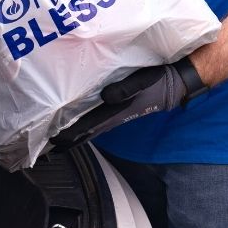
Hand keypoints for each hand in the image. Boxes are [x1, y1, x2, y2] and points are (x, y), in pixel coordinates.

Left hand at [51, 56, 206, 150]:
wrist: (177, 83)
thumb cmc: (159, 80)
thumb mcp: (144, 80)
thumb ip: (125, 89)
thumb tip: (105, 97)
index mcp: (117, 111)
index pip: (89, 127)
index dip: (71, 135)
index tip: (54, 143)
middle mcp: (116, 116)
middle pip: (88, 132)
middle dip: (70, 140)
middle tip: (50, 147)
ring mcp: (119, 113)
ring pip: (93, 127)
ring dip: (77, 132)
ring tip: (60, 137)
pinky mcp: (122, 107)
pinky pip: (99, 119)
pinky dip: (86, 123)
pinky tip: (80, 121)